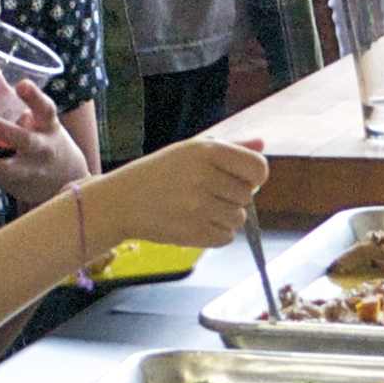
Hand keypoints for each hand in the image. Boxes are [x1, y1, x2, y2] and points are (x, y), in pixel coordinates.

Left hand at [0, 77, 92, 209]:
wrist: (65, 179)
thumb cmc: (44, 137)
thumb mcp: (38, 117)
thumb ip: (12, 92)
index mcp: (48, 126)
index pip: (45, 109)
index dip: (34, 97)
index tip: (21, 84)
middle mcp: (41, 148)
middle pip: (22, 138)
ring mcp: (28, 169)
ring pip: (3, 165)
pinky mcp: (13, 182)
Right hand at [99, 131, 274, 253]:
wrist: (121, 202)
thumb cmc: (159, 173)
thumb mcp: (190, 150)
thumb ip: (230, 148)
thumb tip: (262, 145)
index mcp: (206, 151)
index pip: (258, 168)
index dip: (254, 177)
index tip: (241, 179)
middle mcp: (204, 177)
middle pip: (248, 196)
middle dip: (233, 197)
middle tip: (206, 193)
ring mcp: (198, 207)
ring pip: (239, 219)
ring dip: (224, 217)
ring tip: (197, 208)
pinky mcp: (193, 232)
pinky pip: (226, 237)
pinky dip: (216, 234)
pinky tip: (195, 222)